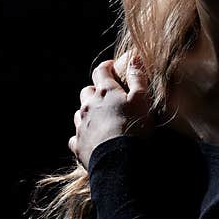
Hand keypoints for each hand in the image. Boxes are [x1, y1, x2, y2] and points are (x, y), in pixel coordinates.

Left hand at [68, 54, 153, 169]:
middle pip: (87, 91)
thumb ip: (138, 77)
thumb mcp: (142, 99)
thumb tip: (134, 57)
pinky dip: (83, 136)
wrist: (120, 161)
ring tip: (101, 119)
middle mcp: (88, 106)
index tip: (112, 67)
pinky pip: (76, 137)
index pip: (101, 71)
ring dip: (89, 113)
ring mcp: (81, 126)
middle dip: (96, 91)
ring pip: (80, 113)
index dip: (107, 67)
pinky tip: (91, 140)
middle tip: (108, 97)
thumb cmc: (134, 127)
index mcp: (104, 92)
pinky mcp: (78, 145)